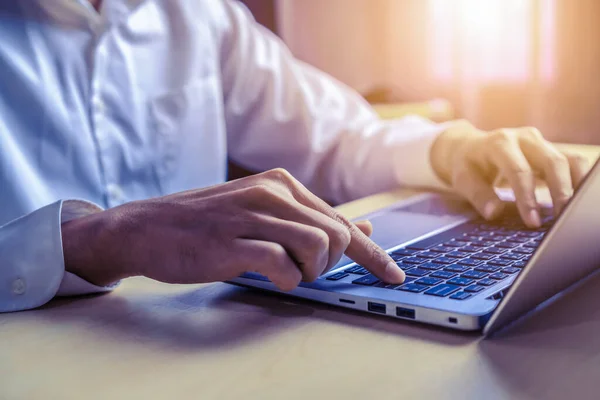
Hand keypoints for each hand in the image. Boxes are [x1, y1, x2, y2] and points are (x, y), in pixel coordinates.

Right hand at [62, 169, 403, 289]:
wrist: (146, 228)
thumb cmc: (205, 225)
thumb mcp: (260, 213)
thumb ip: (309, 220)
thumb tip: (362, 229)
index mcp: (281, 184)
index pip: (342, 221)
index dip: (373, 254)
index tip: (394, 275)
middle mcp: (271, 193)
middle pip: (336, 235)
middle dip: (330, 264)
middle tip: (302, 271)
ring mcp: (251, 216)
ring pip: (317, 247)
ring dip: (309, 272)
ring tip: (285, 273)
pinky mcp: (232, 243)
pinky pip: (282, 265)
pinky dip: (285, 280)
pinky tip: (270, 277)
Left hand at [431, 120, 589, 226]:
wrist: (470, 146)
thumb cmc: (467, 165)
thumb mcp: (462, 179)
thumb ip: (477, 194)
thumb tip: (493, 212)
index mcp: (500, 143)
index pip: (519, 170)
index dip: (527, 198)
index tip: (532, 222)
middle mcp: (524, 138)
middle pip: (552, 161)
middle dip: (559, 191)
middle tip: (560, 220)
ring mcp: (541, 142)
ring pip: (569, 159)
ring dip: (575, 185)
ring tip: (574, 211)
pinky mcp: (551, 149)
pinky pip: (574, 161)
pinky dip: (579, 180)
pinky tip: (578, 200)